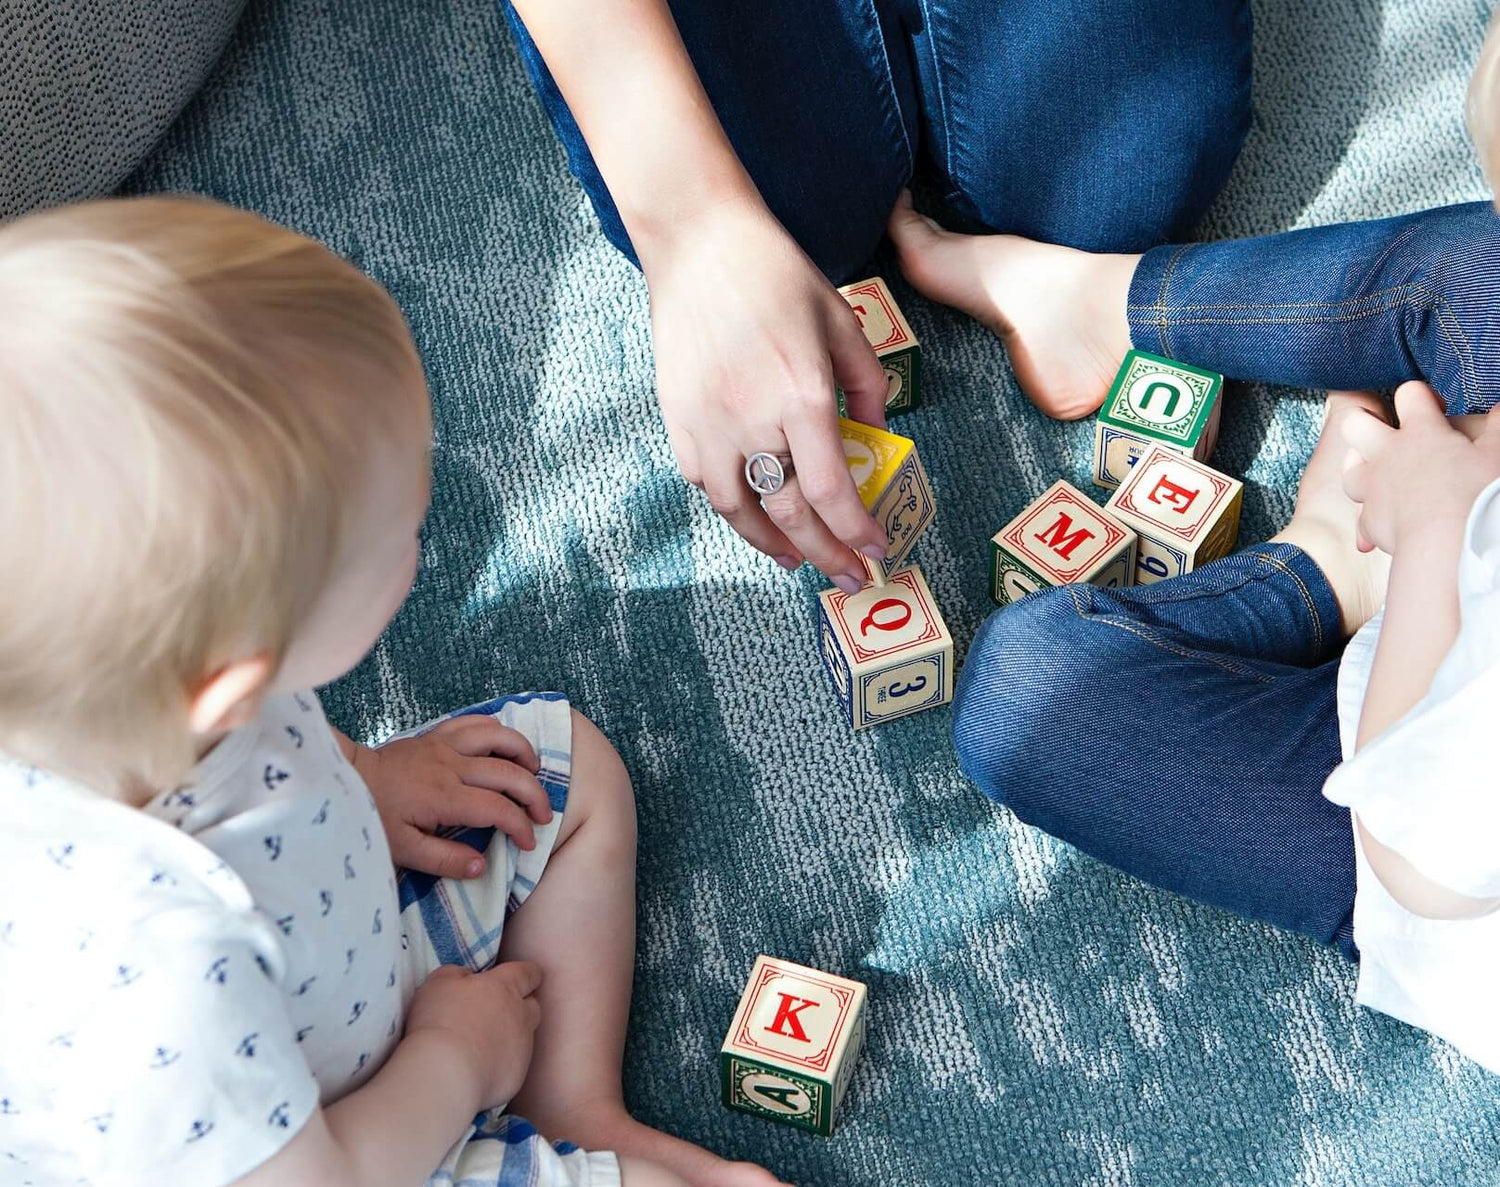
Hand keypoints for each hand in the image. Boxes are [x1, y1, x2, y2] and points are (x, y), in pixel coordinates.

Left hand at [354, 716, 551, 877]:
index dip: (521, 826)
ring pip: (498, 736)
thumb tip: (482, 866)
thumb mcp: (403, 850)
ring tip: (534, 772)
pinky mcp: (437, 735)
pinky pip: (475, 722)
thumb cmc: (373, 817)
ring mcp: (444, 745)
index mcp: (444, 797)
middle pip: (508, 772)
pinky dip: (497, 729)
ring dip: (523, 752)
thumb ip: (444, 860)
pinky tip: (505, 745)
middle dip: (534, 794)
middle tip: (544, 814)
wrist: (346, 780)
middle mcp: (450, 766)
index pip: (497, 809)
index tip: (528, 842)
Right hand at [405, 962, 542, 1109]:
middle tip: (499, 1012)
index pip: (528, 973)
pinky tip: (479, 1070)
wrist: (446, 1073)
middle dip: (522, 1006)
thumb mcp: (439, 982)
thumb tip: (465, 977)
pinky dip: (501, 1065)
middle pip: (533, 1006)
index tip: (524, 977)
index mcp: (505, 987)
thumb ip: (457, 974)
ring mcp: (523, 1048)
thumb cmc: (440, 1021)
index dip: (528, 974)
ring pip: (525, 1038)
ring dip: (510, 1038)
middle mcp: (521, 1016)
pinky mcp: (517, 1077)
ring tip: (483, 1045)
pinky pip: (513, 1067)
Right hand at [641, 197, 890, 591]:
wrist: (699, 243)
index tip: (875, 552)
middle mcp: (753, 420)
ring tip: (798, 558)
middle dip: (827, 555)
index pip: (832, 491)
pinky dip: (734, 508)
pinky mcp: (678, 419)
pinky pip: (706, 484)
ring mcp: (708, 424)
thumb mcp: (842, 322)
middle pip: (791, 514)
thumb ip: (867, 386)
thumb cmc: (776, 275)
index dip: (856, 532)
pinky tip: (754, 514)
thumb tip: (876, 439)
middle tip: (849, 577)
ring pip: (741, 512)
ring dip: (774, 545)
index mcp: (801, 395)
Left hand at [1341, 381, 1499, 553]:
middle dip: (1365, 420)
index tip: (1435, 409)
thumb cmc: (1476, 495)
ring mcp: (1374, 487)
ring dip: (1360, 469)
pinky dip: (1368, 523)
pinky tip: (1379, 530)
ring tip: (1380, 473)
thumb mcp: (1496, 454)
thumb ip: (1497, 427)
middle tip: (1387, 430)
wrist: (1448, 544)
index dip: (1420, 395)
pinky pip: (1360, 519)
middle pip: (1355, 423)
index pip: (1408, 394)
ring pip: (1349, 468)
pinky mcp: (1370, 521)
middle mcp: (1387, 455)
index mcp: (1420, 432)